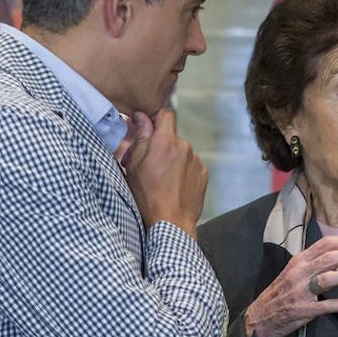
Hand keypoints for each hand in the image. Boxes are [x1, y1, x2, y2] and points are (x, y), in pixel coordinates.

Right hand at [122, 109, 206, 238]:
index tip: (149, 129)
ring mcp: (196, 161)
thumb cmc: (147, 196)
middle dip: (161, 145)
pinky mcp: (203, 174)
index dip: (157, 119)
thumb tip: (141, 117)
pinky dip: (183, 172)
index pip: (167, 114)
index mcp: (165, 141)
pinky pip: (191, 166)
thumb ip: (140, 138)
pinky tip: (174, 186)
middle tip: (149, 164)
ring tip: (162, 180)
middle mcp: (184, 147)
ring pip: (181, 153)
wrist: (171, 222)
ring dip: (173, 160)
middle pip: (172, 137)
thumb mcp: (133, 166)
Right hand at [244, 235, 337, 336]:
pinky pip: (326, 305)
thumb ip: (315, 263)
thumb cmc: (283, 291)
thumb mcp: (295, 271)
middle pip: (329, 258)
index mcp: (299, 260)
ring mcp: (301, 291)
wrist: (261, 316)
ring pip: (328, 279)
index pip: (325, 244)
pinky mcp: (303, 309)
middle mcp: (299, 272)